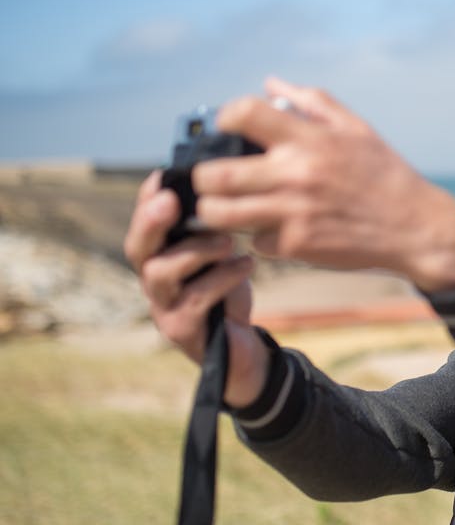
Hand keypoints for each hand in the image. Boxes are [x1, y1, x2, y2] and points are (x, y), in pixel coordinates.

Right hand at [124, 171, 269, 407]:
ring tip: (228, 240)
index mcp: (160, 257)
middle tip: (172, 201)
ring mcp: (162, 307)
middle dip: (151, 221)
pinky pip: (195, 299)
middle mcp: (154, 281)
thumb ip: (212, 227)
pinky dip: (223, 277)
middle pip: (137, 248)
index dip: (148, 200)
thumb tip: (220, 185)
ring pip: (160, 272)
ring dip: (195, 250)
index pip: (145, 225)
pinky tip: (247, 264)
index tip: (163, 175)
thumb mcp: (222, 255)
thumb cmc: (229, 293)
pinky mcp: (180, 329)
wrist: (244, 349)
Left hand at [191, 77, 454, 292]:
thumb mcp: (357, 128)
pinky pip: (254, 240)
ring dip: (217, 211)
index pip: (243, 114)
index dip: (224, 119)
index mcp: (309, 139)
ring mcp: (293, 212)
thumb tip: (270, 84)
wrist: (417, 229)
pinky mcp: (298, 245)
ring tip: (226, 207)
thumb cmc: (386, 175)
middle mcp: (296, 174)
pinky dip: (258, 236)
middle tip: (213, 178)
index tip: (227, 130)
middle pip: (214, 174)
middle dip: (205, 176)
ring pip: (221, 213)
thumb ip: (312, 102)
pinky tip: (273, 230)